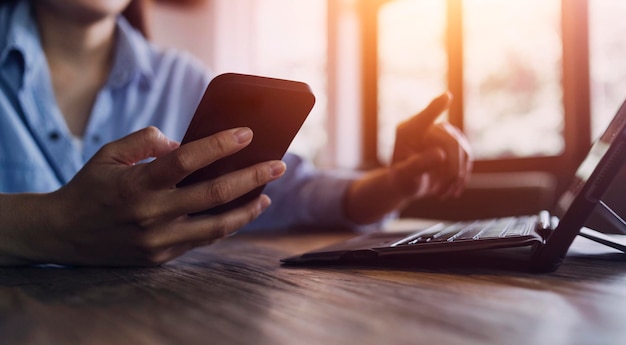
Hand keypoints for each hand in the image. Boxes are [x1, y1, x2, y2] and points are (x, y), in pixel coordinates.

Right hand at [1, 126, 285, 265]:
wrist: (63, 234)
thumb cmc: (91, 187)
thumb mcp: (109, 153)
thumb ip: (144, 141)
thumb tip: (181, 144)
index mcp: (137, 183)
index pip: (188, 160)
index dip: (220, 145)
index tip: (247, 134)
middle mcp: (151, 214)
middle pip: (214, 194)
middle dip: (252, 178)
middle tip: (278, 165)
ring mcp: (157, 240)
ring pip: (216, 225)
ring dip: (247, 209)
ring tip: (266, 195)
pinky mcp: (160, 258)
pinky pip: (202, 240)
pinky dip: (225, 226)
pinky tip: (240, 212)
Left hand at [392, 92, 471, 198]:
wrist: (406, 184)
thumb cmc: (400, 179)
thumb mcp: (403, 177)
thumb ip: (418, 165)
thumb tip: (441, 155)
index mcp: (408, 131)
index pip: (424, 118)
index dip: (437, 107)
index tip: (447, 97)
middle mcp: (426, 127)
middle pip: (452, 143)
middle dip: (451, 171)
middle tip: (439, 194)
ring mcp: (442, 133)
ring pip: (463, 152)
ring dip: (456, 177)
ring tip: (441, 195)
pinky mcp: (454, 143)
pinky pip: (467, 159)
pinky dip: (461, 178)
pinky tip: (451, 192)